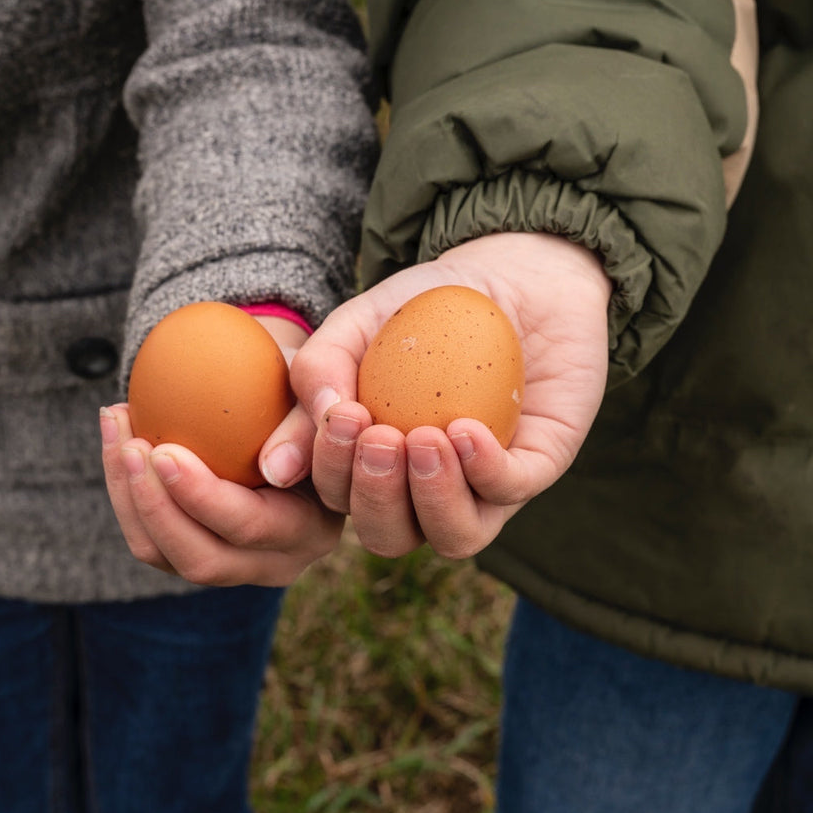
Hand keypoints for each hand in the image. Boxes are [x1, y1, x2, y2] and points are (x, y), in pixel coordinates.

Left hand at [101, 317, 342, 585]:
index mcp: (311, 531)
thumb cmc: (309, 398)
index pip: (249, 527)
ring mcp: (230, 565)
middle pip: (200, 559)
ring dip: (128, 495)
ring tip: (118, 427)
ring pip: (161, 554)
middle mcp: (274, 562)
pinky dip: (124, 491)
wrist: (295, 411)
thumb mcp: (317, 401)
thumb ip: (304, 428)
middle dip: (155, 506)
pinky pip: (147, 539)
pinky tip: (118, 436)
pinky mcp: (193, 553)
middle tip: (133, 447)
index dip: (201, 496)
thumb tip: (273, 468)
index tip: (163, 450)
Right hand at [289, 232, 611, 559]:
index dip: (331, 472)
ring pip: (453, 537)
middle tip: (379, 437)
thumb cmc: (425, 306)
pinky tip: (464, 429)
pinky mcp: (536, 465)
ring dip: (431, 499)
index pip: (337, 498)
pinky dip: (483, 470)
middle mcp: (425, 489)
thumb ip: (315, 375)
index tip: (341, 416)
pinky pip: (509, 492)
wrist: (513, 275)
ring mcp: (483, 485)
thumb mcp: (357, 325)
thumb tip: (276, 467)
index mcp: (373, 466)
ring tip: (423, 439)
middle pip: (388, 535)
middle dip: (375, 496)